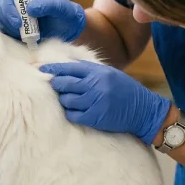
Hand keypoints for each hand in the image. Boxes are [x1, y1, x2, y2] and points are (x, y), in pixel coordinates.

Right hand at [0, 0, 85, 42]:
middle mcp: (17, 0)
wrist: (69, 27)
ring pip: (2, 20)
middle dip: (8, 20)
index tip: (18, 21)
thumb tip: (29, 8)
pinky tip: (24, 39)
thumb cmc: (65, 12)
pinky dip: (11, 36)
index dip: (8, 6)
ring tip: (25, 35)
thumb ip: (47, 5)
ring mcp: (15, 13)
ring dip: (10, 29)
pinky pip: (6, 31)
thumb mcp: (60, 7)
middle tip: (19, 30)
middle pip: (2, 8)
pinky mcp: (15, 26)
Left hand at [40, 61, 171, 144]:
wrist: (144, 110)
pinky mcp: (95, 117)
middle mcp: (95, 85)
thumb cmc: (125, 91)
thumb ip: (90, 71)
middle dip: (56, 84)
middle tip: (55, 86)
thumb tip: (66, 69)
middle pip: (64, 83)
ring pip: (66, 100)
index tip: (39, 69)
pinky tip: (77, 111)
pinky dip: (71, 113)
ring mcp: (95, 102)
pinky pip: (73, 114)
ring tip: (72, 101)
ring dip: (65, 100)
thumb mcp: (110, 74)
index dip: (53, 68)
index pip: (69, 68)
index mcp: (98, 72)